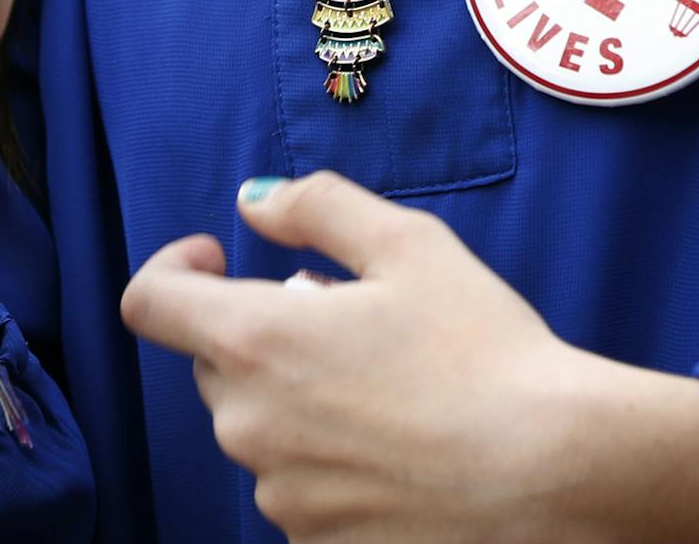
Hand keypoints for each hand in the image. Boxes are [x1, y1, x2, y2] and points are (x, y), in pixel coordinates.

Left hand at [119, 169, 609, 542]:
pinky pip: (298, 484)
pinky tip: (402, 443)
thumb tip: (254, 201)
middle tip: (351, 316)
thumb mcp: (409, 244)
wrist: (547, 472)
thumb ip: (316, 206)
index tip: (222, 256)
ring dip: (299, 395)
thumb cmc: (481, 349)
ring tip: (393, 383)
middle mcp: (247, 427)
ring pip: (261, 426)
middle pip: (216, 362)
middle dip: (265, 329)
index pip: (151, 303)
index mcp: (256, 342)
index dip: (175, 267)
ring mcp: (279, 497)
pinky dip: (330, 455)